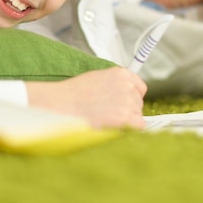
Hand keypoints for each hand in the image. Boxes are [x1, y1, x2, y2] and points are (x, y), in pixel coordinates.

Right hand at [25, 67, 146, 128]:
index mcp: (121, 73)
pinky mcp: (125, 116)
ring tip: (108, 119)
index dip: (132, 97)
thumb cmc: (75, 93)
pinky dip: (130, 128)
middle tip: (110, 113)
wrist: (63, 103)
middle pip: (138, 102)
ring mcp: (127, 100)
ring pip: (138, 114)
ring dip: (127, 119)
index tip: (126, 103)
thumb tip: (123, 95)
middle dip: (128, 109)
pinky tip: (116, 127)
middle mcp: (127, 85)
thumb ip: (115, 84)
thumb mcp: (98, 78)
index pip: (140, 87)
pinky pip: (138, 125)